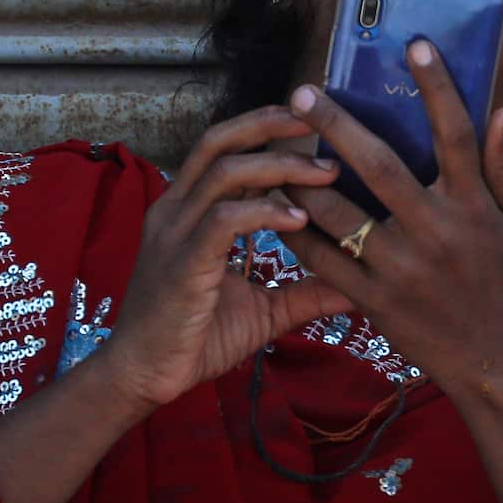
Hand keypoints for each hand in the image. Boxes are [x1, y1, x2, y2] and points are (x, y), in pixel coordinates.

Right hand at [103, 106, 353, 408]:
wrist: (144, 378)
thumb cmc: (195, 340)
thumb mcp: (262, 310)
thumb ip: (304, 292)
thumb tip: (358, 287)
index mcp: (188, 212)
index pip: (223, 149)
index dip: (266, 130)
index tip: (315, 130)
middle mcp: (176, 210)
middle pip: (219, 142)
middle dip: (270, 124)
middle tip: (321, 125)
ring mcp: (175, 232)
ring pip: (225, 172)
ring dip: (280, 166)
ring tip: (325, 175)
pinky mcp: (183, 262)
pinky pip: (224, 219)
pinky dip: (265, 212)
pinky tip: (299, 219)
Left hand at [279, 40, 502, 393]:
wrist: (497, 364)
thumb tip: (501, 111)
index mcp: (474, 207)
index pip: (456, 135)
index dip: (438, 88)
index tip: (414, 46)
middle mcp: (436, 232)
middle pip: (379, 167)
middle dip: (336, 125)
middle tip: (302, 91)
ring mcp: (402, 268)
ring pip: (339, 214)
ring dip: (302, 179)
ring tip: (274, 149)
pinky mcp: (374, 301)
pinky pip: (324, 262)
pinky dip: (297, 233)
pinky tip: (276, 209)